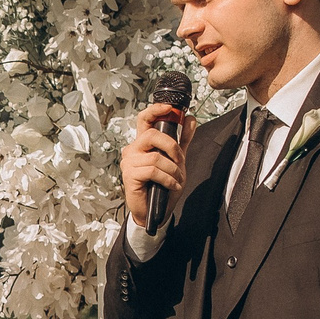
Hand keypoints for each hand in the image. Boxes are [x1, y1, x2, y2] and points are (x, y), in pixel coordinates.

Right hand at [120, 104, 186, 228]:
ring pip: (156, 157)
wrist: (155, 211)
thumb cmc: (162, 187)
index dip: (155, 110)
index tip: (169, 107)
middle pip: (151, 135)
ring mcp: (129, 163)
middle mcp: (133, 150)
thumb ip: (182, 140)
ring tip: (176, 179)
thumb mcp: (176, 161)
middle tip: (180, 158)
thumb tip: (190, 120)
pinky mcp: (130, 176)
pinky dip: (167, 179)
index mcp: (143, 143)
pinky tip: (171, 185)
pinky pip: (153, 171)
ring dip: (172, 169)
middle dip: (171, 146)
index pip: (144, 119)